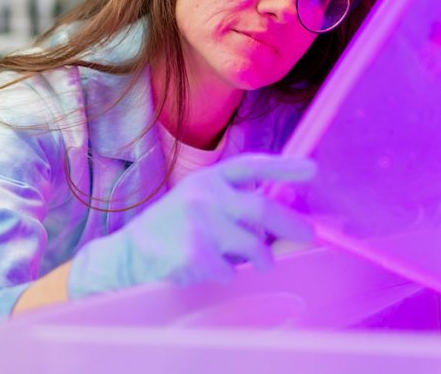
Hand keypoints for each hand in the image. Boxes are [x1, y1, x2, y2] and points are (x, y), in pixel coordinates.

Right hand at [67, 153, 316, 296]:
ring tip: (261, 263)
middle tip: (310, 234)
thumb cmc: (172, 229)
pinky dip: (229, 274)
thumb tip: (284, 210)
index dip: (284, 167)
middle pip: (263, 209)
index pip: (252, 167)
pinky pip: (231, 270)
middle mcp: (205, 196)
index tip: (312, 170)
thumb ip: (235, 202)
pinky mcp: (194, 254)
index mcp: (209, 179)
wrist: (128, 256)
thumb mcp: (200, 202)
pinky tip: (213, 270)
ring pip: (253, 245)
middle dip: (293, 224)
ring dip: (262, 258)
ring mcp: (199, 224)